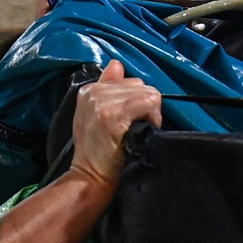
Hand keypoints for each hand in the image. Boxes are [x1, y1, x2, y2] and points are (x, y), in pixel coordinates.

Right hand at [69, 60, 161, 187]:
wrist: (89, 177)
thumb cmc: (98, 152)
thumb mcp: (96, 115)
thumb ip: (107, 88)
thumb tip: (117, 65)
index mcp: (89, 89)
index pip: (129, 81)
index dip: (137, 101)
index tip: (129, 121)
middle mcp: (94, 92)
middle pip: (140, 84)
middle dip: (145, 107)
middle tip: (135, 128)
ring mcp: (102, 102)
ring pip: (148, 93)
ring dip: (150, 114)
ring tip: (137, 131)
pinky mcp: (112, 115)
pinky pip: (148, 103)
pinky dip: (152, 118)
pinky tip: (141, 132)